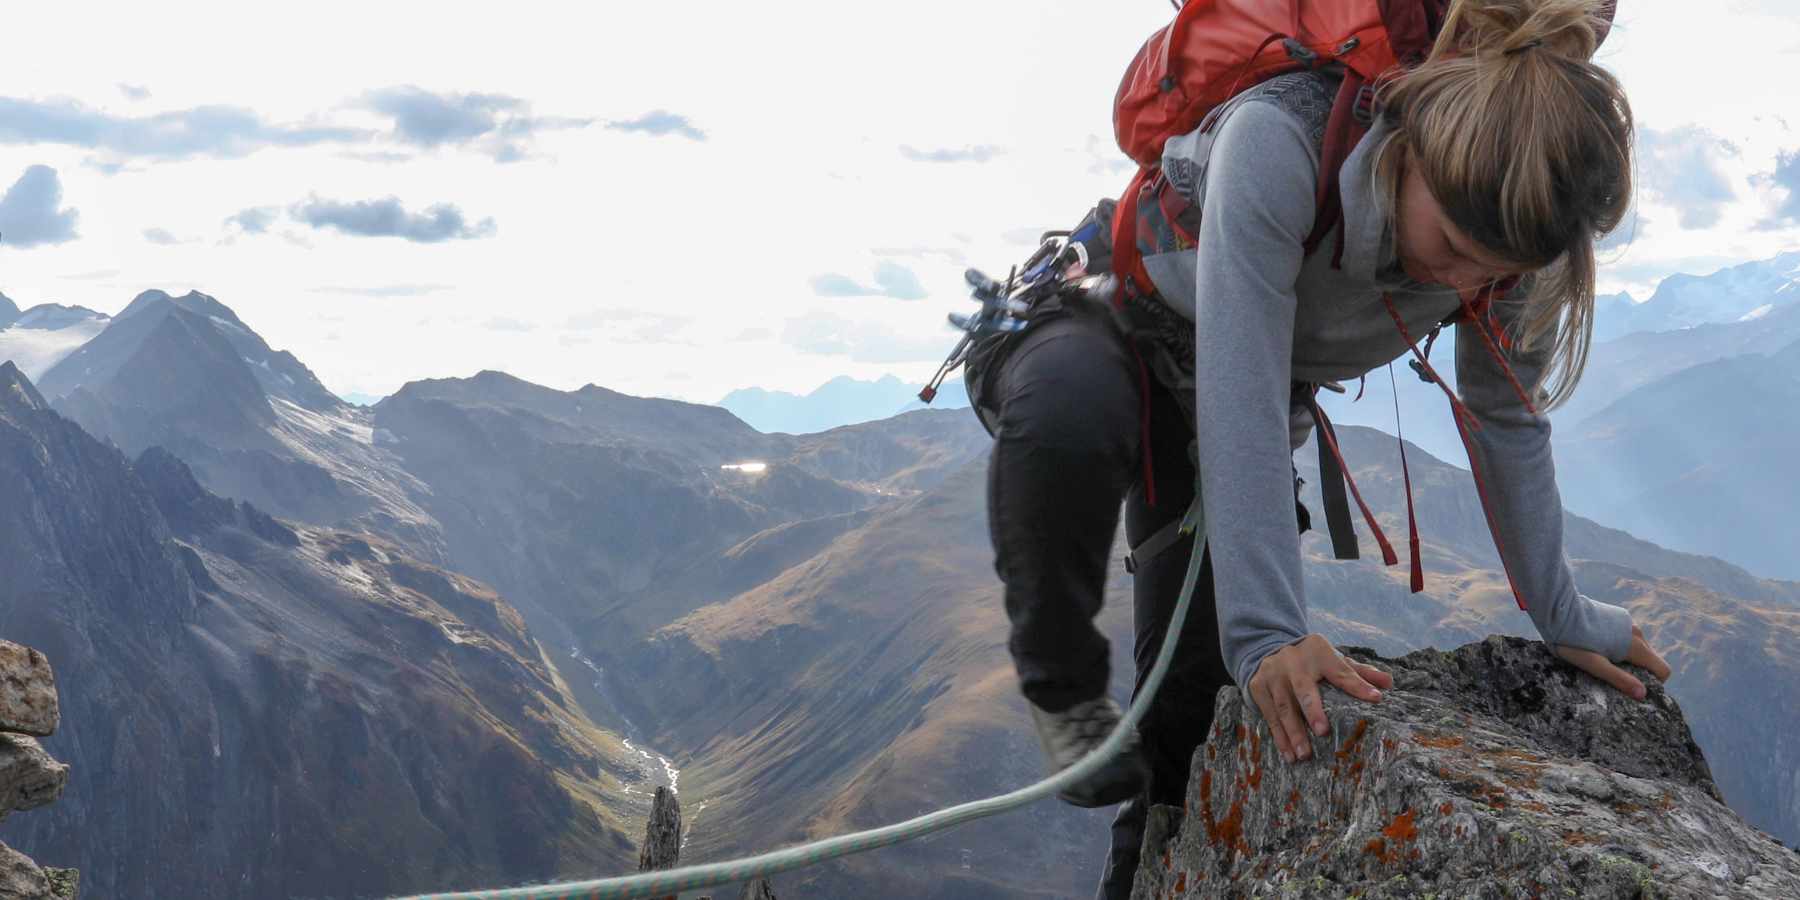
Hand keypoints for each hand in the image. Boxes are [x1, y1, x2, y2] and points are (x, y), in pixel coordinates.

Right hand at [1247, 634, 1392, 765]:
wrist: (1268, 649)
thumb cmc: (1312, 662)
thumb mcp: (1333, 660)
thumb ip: (1359, 671)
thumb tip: (1388, 683)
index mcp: (1318, 652)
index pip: (1340, 670)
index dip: (1358, 684)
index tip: (1376, 698)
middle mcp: (1293, 661)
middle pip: (1304, 688)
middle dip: (1312, 710)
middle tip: (1322, 731)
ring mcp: (1272, 675)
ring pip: (1283, 707)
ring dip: (1293, 732)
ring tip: (1304, 754)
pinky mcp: (1258, 687)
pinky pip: (1269, 715)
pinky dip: (1279, 736)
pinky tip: (1289, 754)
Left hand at [1553, 623, 1671, 699]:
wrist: (1558, 610)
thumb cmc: (1573, 641)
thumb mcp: (1594, 664)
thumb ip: (1619, 679)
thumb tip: (1643, 694)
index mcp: (1635, 645)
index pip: (1663, 669)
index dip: (1654, 682)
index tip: (1633, 686)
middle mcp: (1637, 632)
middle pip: (1650, 659)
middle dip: (1638, 670)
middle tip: (1612, 675)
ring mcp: (1628, 622)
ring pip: (1638, 647)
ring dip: (1627, 657)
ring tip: (1601, 659)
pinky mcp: (1618, 615)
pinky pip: (1628, 635)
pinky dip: (1620, 644)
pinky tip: (1598, 645)